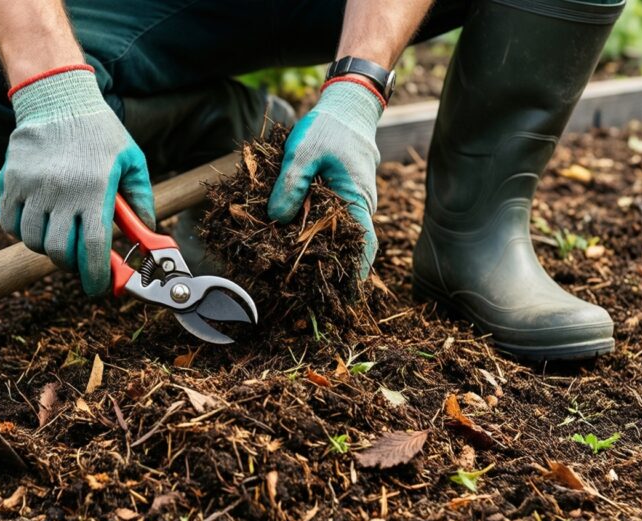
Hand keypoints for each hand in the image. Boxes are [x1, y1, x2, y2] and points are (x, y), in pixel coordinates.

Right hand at [0, 66, 154, 295]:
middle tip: (80, 260)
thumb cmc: (99, 131)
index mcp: (94, 190)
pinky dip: (21, 230)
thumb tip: (147, 233)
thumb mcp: (131, 160)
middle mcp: (60, 191)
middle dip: (71, 265)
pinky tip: (37, 221)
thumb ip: (141, 199)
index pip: (92, 248)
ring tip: (59, 236)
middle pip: (58, 251)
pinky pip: (8, 222)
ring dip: (46, 247)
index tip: (99, 286)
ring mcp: (31, 186)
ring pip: (31, 240)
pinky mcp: (10, 180)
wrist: (57, 97)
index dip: (95, 276)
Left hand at [267, 80, 382, 278]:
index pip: (364, 244)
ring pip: (339, 233)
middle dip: (333, 266)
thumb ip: (290, 184)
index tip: (346, 294)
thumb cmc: (329, 126)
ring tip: (296, 272)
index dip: (357, 271)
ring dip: (322, 250)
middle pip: (350, 244)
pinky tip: (295, 239)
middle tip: (308, 289)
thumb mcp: (303, 152)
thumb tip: (277, 219)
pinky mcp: (343, 194)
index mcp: (357, 198)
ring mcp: (353, 200)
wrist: (347, 106)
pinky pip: (332, 219)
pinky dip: (317, 232)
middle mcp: (359, 204)